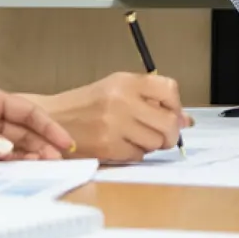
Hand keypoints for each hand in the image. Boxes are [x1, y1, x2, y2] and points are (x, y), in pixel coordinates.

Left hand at [0, 82, 74, 161]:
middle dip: (39, 143)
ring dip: (25, 156)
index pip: (23, 109)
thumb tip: (5, 148)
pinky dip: (4, 165)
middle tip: (55, 160)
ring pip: (7, 146)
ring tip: (42, 168)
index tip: (63, 140)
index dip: (45, 124)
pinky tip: (17, 171)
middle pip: (20, 129)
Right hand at [29, 73, 190, 161]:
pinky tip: (123, 145)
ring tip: (137, 137)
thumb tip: (186, 119)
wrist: (52, 119)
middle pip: (168, 122)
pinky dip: (136, 153)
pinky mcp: (107, 147)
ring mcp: (114, 125)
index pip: (169, 89)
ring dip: (152, 144)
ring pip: (155, 142)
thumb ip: (151, 100)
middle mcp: (121, 101)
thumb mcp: (117, 89)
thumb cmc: (86, 105)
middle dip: (171, 133)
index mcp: (125, 81)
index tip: (173, 113)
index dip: (176, 105)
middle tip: (164, 135)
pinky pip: (138, 155)